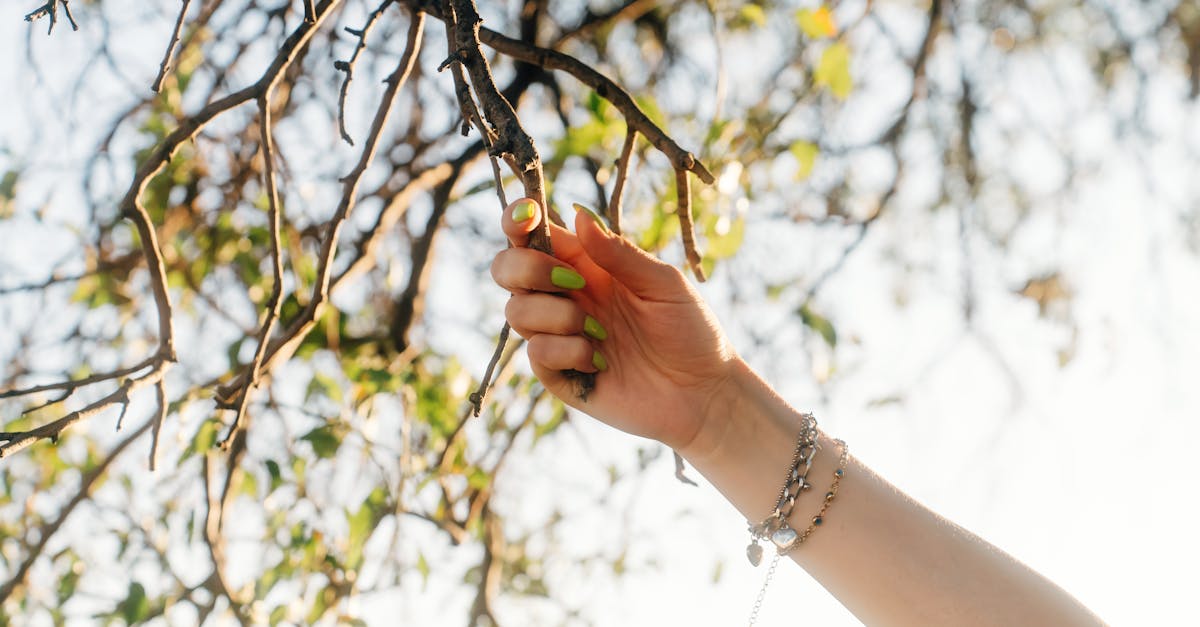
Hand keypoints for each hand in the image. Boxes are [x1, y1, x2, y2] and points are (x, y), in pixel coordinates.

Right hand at [490, 198, 738, 452]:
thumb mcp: (663, 283)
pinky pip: (536, 353)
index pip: (535, 236)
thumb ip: (619, 253)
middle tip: (573, 282)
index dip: (518, 220)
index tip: (527, 215)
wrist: (704, 394)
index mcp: (587, 266)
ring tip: (601, 332)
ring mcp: (559, 337)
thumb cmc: (691, 332)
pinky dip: (567, 351)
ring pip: (516, 311)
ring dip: (557, 315)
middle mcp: (566, 298)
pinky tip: (600, 362)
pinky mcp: (560, 375)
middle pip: (507, 269)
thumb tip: (579, 214)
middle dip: (527, 268)